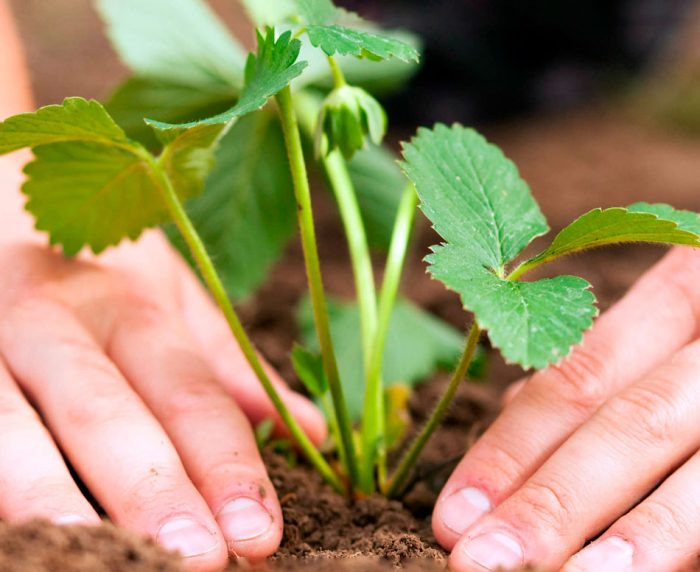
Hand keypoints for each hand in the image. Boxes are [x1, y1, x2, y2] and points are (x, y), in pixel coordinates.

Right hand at [0, 158, 325, 570]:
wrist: (1, 206)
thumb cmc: (100, 269)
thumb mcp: (172, 299)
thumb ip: (230, 367)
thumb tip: (312, 432)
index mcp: (129, 305)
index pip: (189, 391)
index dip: (226, 464)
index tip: (259, 533)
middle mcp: (52, 319)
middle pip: (105, 412)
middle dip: (151, 490)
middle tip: (201, 561)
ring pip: (11, 427)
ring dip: (53, 500)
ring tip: (97, 564)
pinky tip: (21, 539)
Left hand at [433, 246, 699, 570]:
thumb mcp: (669, 327)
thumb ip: (606, 370)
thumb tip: (513, 418)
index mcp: (686, 292)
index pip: (576, 378)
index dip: (511, 449)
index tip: (453, 513)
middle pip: (629, 426)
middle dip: (553, 501)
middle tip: (477, 562)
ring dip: (635, 539)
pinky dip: (690, 544)